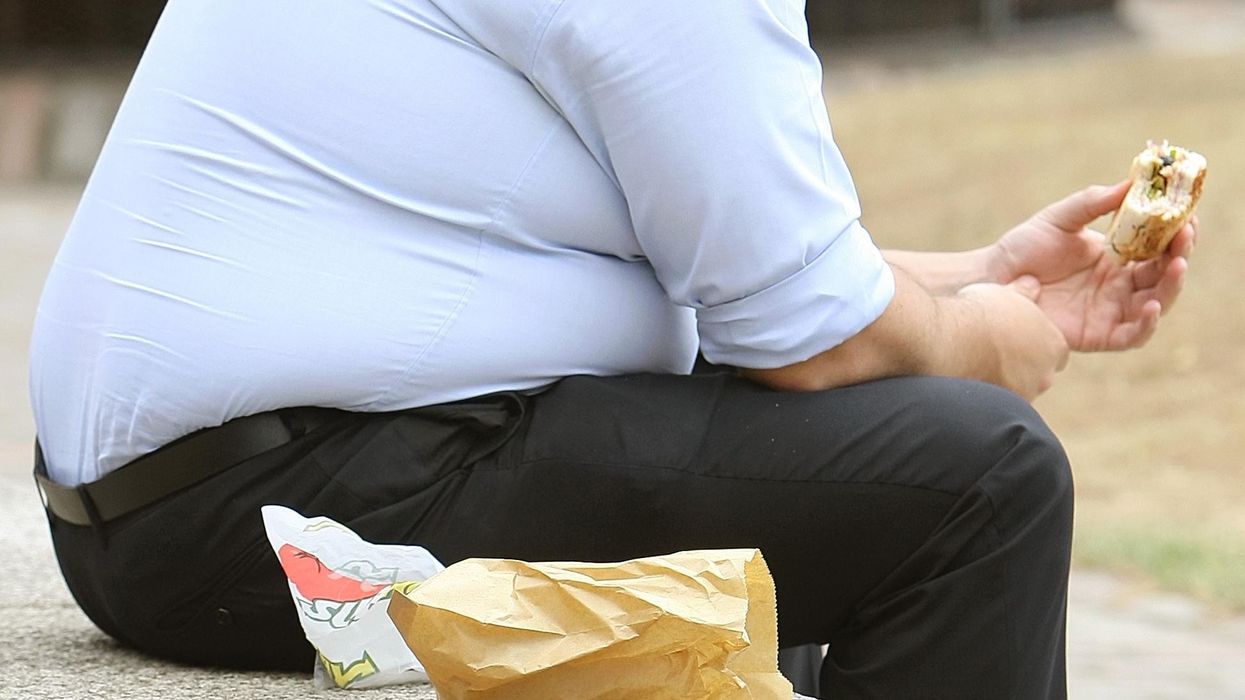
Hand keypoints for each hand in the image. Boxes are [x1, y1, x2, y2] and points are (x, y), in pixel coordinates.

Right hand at [954, 278, 1069, 399]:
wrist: (946, 340)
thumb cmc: (977, 313)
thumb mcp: (1005, 293)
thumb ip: (1024, 293)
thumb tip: (1032, 284)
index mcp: (1054, 345)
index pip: (1056, 351)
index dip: (1036, 344)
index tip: (1015, 339)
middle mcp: (1045, 375)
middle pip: (1039, 374)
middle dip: (1022, 366)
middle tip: (994, 351)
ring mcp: (1022, 395)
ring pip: (1018, 390)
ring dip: (1004, 381)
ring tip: (976, 364)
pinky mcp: (999, 411)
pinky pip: (996, 404)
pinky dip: (986, 393)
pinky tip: (967, 378)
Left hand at [986, 182, 1194, 351]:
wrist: (993, 278)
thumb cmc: (1025, 247)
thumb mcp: (1060, 218)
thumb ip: (1093, 202)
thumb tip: (1131, 182)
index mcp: (1118, 258)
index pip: (1160, 247)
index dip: (1178, 234)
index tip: (1188, 216)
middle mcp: (1120, 286)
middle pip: (1164, 275)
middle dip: (1179, 255)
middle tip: (1184, 236)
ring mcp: (1111, 311)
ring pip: (1156, 304)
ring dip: (1171, 287)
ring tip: (1176, 265)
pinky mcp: (1097, 335)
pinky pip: (1131, 335)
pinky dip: (1146, 324)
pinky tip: (1150, 306)